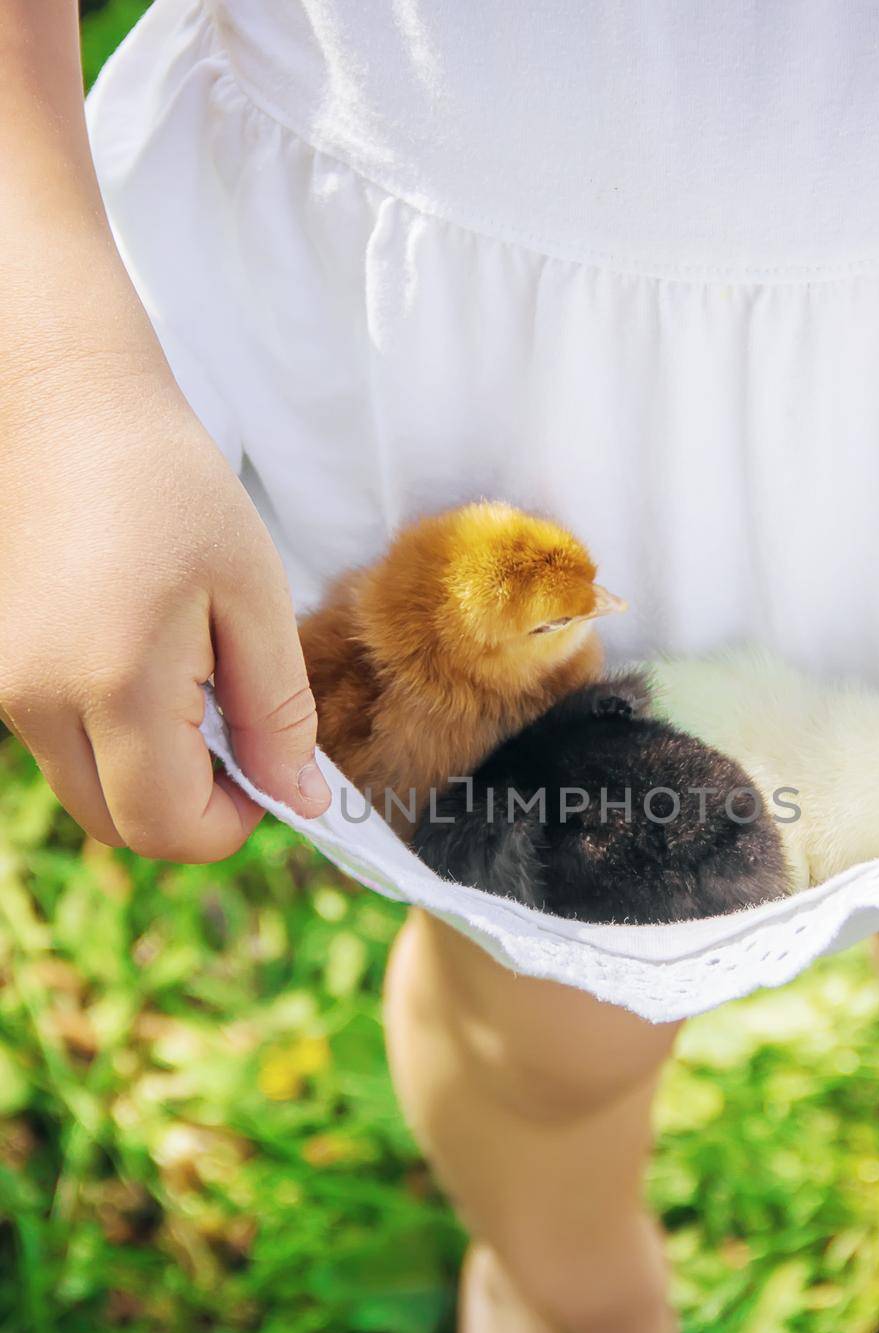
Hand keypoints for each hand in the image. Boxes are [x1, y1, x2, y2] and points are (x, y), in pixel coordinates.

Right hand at [0, 352, 331, 862]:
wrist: (68, 411)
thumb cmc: (173, 488)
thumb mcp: (254, 594)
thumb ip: (279, 710)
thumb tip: (300, 799)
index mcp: (113, 683)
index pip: (168, 826)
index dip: (233, 824)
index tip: (272, 773)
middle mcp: (40, 700)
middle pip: (123, 826)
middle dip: (193, 812)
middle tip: (243, 742)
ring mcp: (6, 690)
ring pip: (89, 794)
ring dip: (153, 779)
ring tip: (198, 694)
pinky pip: (64, 750)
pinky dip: (115, 745)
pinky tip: (151, 675)